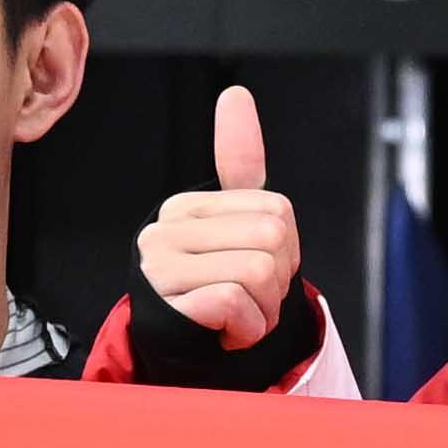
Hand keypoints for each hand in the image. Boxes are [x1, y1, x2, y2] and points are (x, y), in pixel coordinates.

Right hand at [140, 86, 304, 345]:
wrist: (183, 353)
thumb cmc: (213, 286)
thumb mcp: (233, 225)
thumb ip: (237, 163)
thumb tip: (235, 94)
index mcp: (186, 206)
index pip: (277, 211)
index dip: (285, 251)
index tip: (253, 269)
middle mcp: (166, 230)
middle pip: (273, 238)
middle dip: (277, 281)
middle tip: (248, 297)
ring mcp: (161, 267)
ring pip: (259, 271)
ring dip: (263, 309)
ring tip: (237, 315)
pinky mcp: (168, 304)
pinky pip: (237, 302)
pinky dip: (246, 328)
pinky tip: (224, 331)